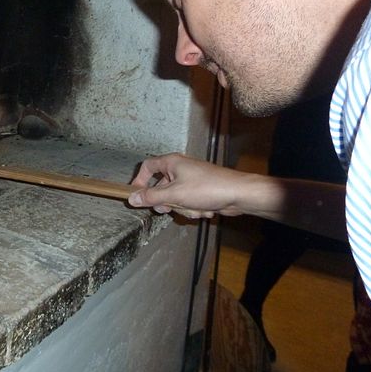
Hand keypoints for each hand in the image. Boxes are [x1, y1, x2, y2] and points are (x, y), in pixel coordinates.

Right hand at [129, 153, 248, 218]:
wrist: (237, 195)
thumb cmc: (208, 188)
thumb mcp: (174, 194)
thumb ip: (151, 197)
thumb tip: (133, 198)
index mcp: (172, 162)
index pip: (148, 166)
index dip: (140, 180)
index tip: (136, 194)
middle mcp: (180, 169)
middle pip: (160, 186)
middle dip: (165, 201)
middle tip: (168, 207)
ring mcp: (190, 180)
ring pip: (174, 198)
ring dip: (182, 207)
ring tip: (193, 207)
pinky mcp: (199, 191)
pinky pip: (186, 203)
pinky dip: (192, 209)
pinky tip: (203, 209)